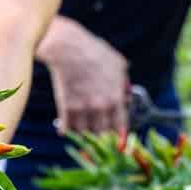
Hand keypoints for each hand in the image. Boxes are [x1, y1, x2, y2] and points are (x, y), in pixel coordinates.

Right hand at [38, 16, 129, 135]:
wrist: (68, 48)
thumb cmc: (94, 51)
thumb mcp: (118, 63)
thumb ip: (123, 82)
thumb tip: (126, 95)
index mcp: (115, 97)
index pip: (120, 126)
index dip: (119, 135)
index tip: (117, 141)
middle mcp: (100, 107)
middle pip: (102, 132)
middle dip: (101, 131)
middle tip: (97, 128)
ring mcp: (82, 109)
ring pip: (84, 132)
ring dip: (83, 130)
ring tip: (81, 126)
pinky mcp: (65, 107)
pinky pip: (67, 128)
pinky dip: (66, 129)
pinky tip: (64, 129)